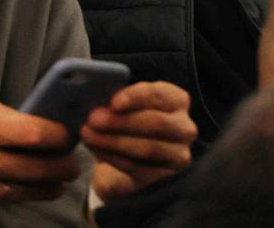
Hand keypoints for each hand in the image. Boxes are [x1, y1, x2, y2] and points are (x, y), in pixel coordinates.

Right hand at [0, 99, 80, 227]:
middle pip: (40, 166)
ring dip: (48, 186)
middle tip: (73, 164)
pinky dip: (6, 199)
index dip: (60, 136)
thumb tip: (28, 119)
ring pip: (26, 190)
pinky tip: (8, 191)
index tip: (69, 135)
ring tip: (58, 182)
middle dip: (63, 166)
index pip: (36, 132)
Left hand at [83, 81, 196, 200]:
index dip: (136, 97)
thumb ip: (119, 102)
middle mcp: (185, 128)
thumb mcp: (128, 106)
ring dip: (112, 141)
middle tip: (93, 120)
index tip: (113, 103)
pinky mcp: (164, 178)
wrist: (129, 156)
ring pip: (147, 148)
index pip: (160, 95)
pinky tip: (97, 148)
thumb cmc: (129, 121)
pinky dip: (113, 157)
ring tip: (88, 134)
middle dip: (121, 122)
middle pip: (156, 123)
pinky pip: (137, 168)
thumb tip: (99, 105)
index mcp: (178, 101)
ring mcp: (178, 156)